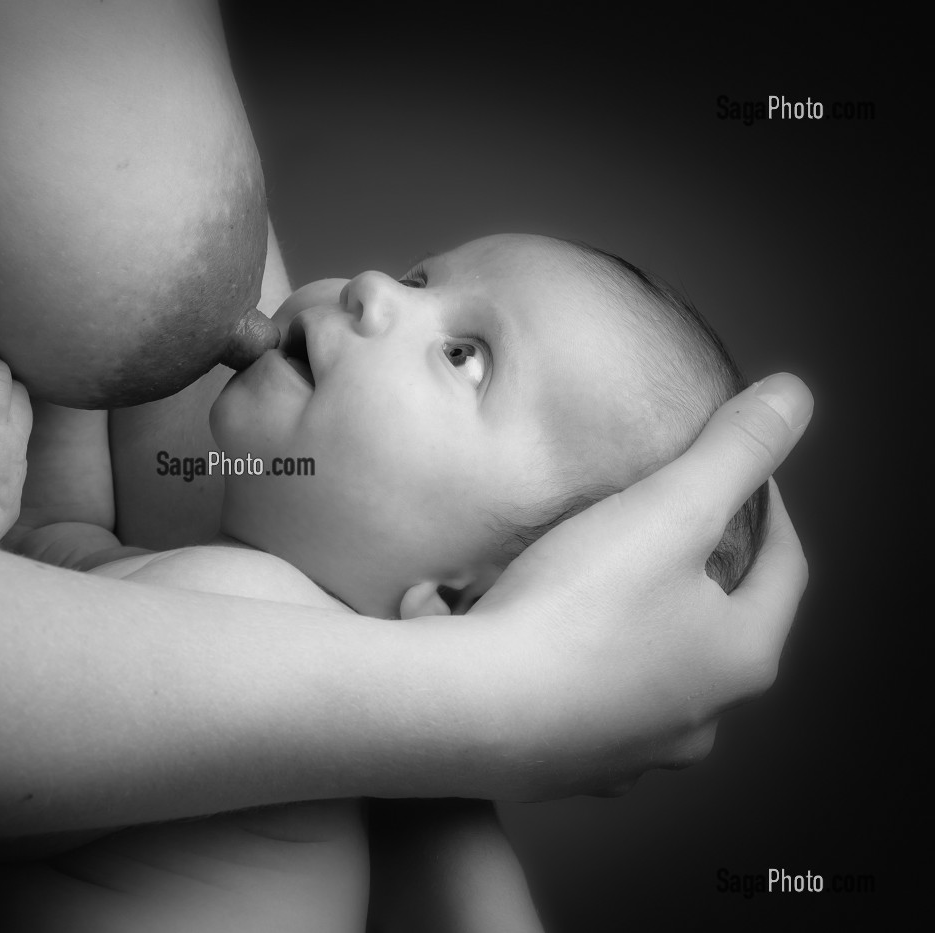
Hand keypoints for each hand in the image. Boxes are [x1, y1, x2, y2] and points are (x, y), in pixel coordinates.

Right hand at [464, 374, 810, 798]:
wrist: (468, 710)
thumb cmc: (576, 610)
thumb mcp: (666, 511)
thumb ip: (734, 451)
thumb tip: (796, 396)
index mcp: (741, 656)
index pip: (784, 567)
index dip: (769, 507)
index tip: (738, 471)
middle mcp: (701, 719)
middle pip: (717, 627)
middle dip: (696, 575)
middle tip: (661, 526)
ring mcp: (633, 753)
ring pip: (651, 676)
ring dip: (637, 632)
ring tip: (594, 582)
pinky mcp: (567, 768)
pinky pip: (584, 708)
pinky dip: (574, 673)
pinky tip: (537, 644)